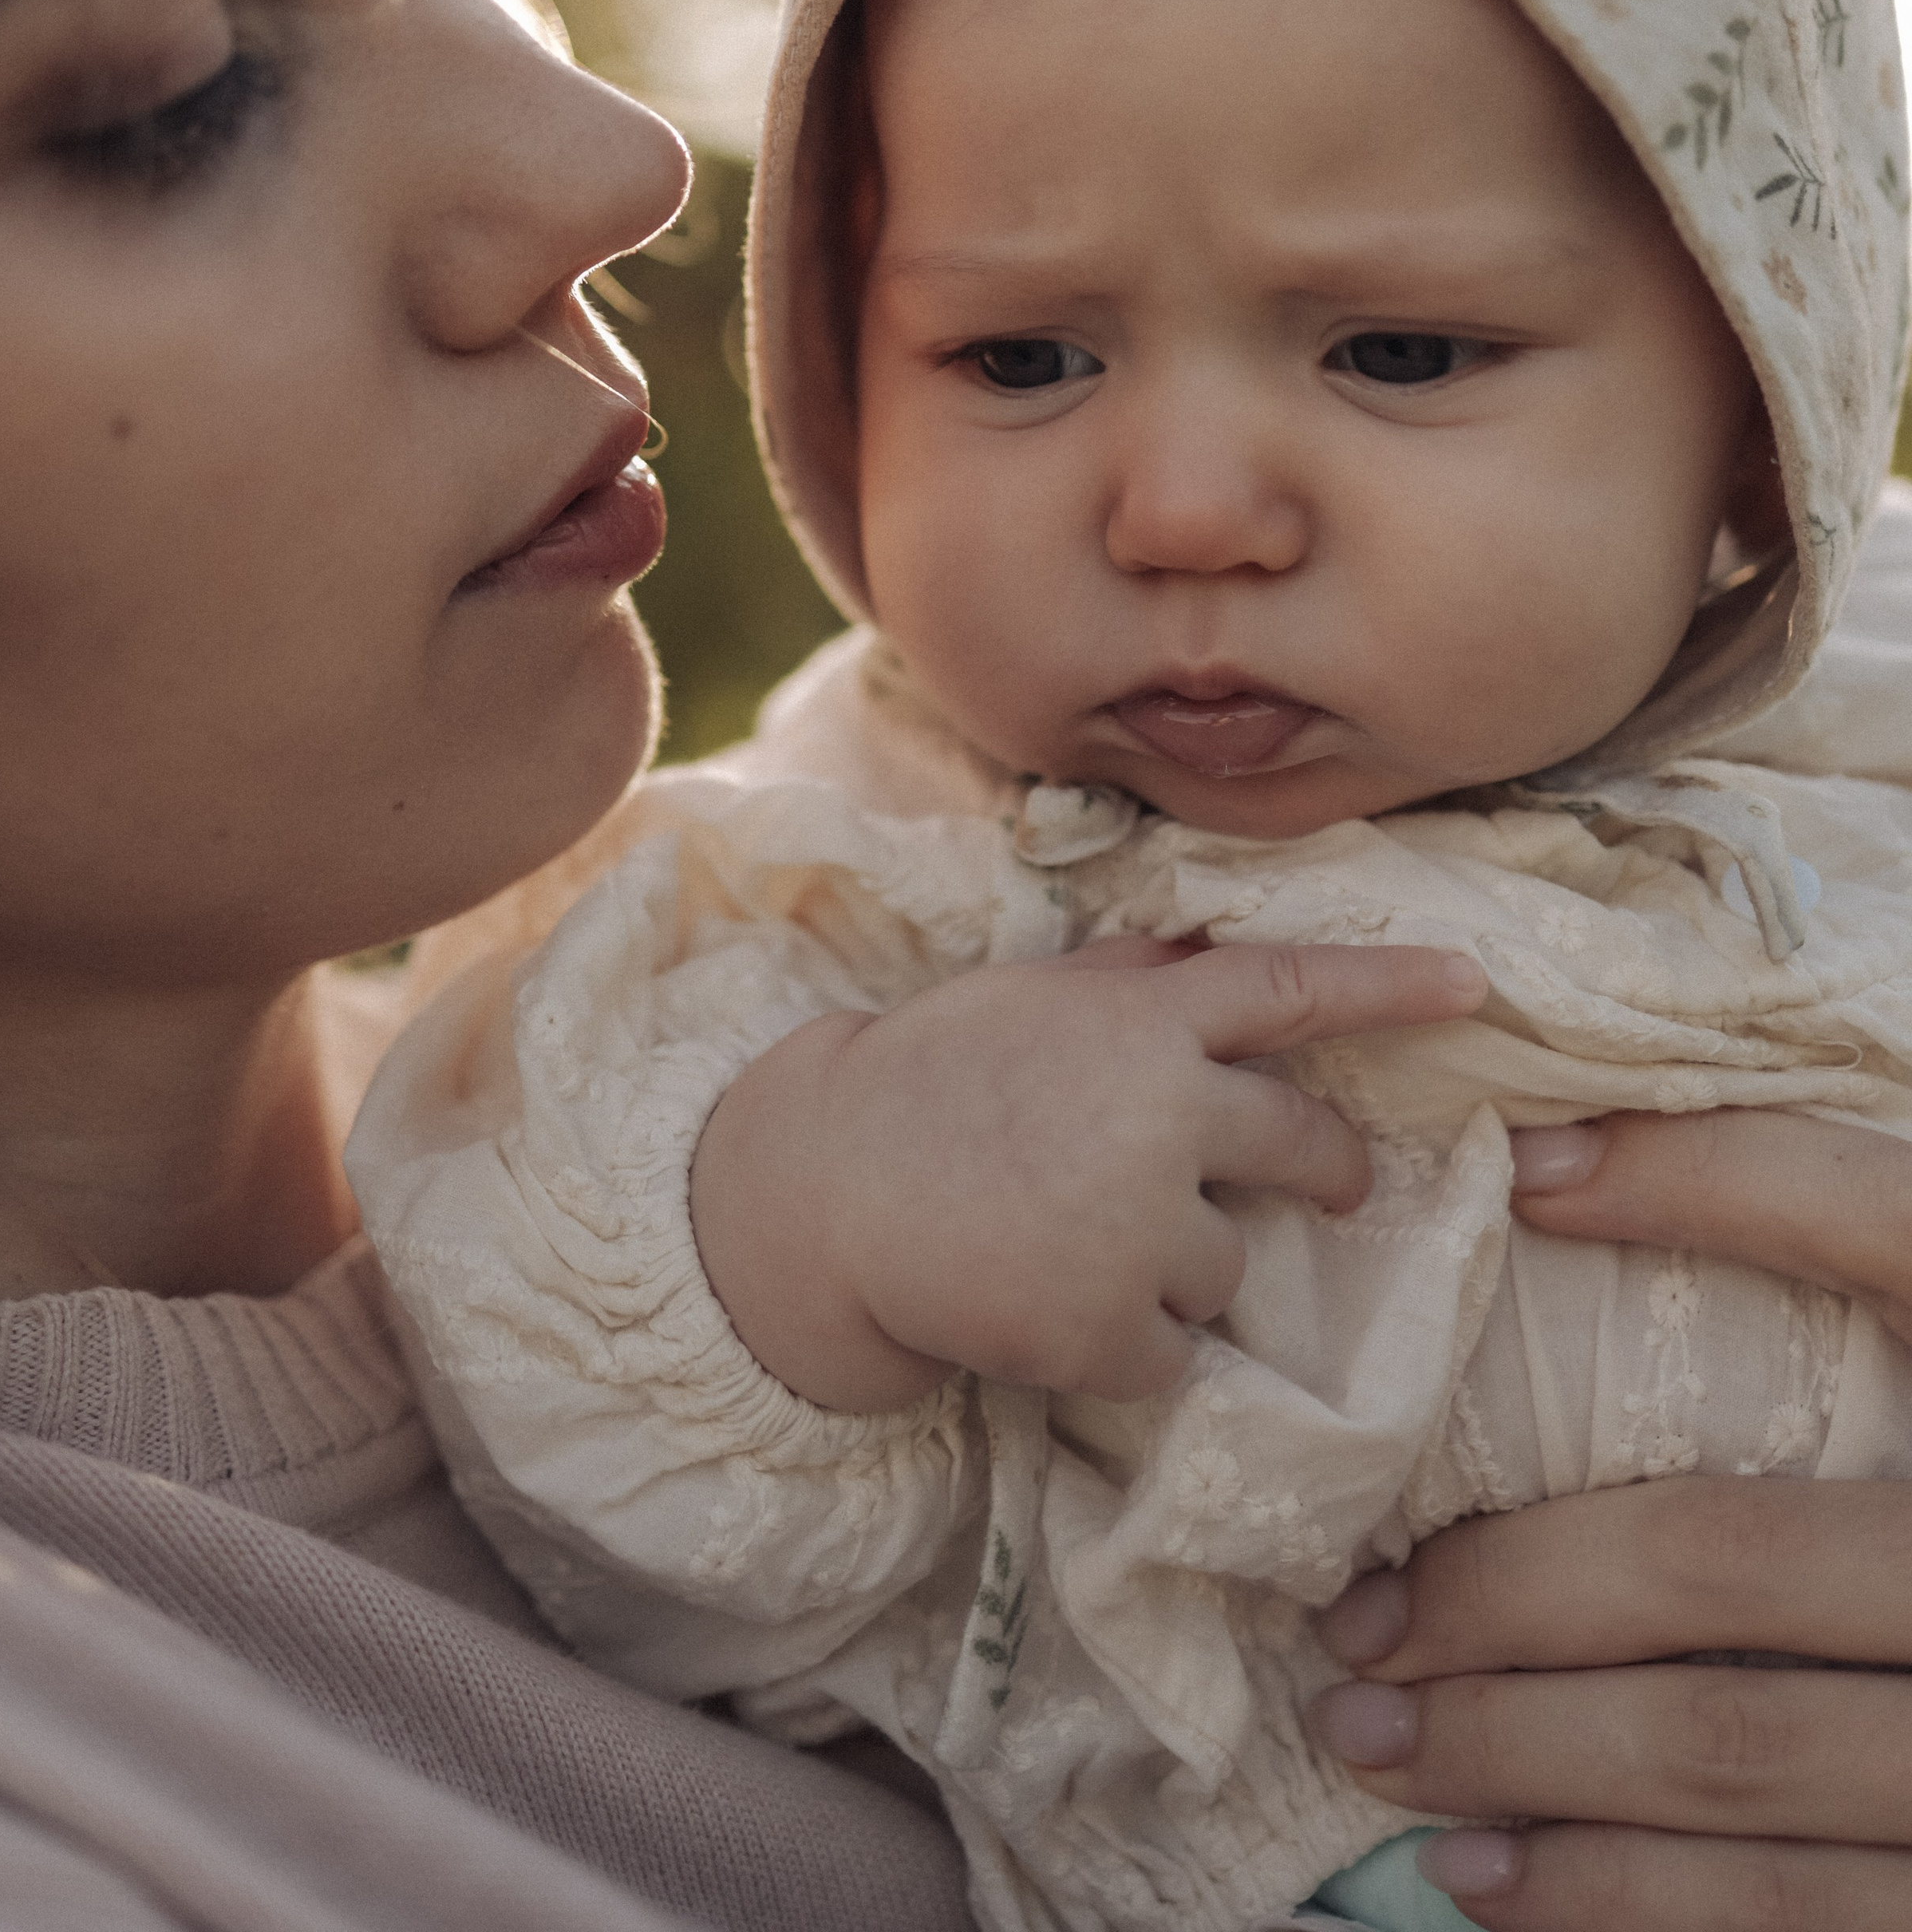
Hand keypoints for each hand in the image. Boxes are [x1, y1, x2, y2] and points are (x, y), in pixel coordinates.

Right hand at [689, 935, 1484, 1412]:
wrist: (825, 1193)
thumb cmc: (927, 1080)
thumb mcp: (1029, 997)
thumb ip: (1133, 982)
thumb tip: (1212, 948)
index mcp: (1144, 1022)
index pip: (1293, 988)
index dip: (1392, 984)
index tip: (1478, 985)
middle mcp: (1164, 1114)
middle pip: (1307, 1144)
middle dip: (1328, 1165)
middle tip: (1324, 1180)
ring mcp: (1142, 1226)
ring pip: (1231, 1262)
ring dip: (1177, 1263)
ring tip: (1071, 1243)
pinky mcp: (1111, 1328)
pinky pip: (1175, 1354)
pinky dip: (1130, 1347)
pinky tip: (1052, 1310)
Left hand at [1306, 1106, 1911, 1927]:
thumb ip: (1834, 1236)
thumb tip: (1551, 1161)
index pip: (1886, 1229)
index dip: (1711, 1182)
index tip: (1528, 1174)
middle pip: (1725, 1555)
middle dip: (1507, 1591)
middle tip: (1359, 1615)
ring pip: (1726, 1747)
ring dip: (1514, 1749)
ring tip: (1369, 1736)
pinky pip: (1782, 1909)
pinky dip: (1608, 1898)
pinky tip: (1481, 1874)